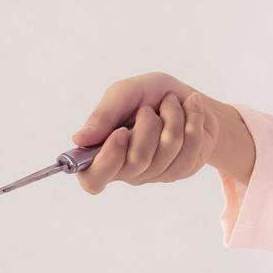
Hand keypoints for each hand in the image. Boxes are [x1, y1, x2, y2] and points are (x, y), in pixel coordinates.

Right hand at [69, 72, 223, 193]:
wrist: (188, 98)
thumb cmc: (150, 96)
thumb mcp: (124, 93)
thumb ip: (103, 114)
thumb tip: (79, 139)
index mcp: (103, 152)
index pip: (93, 179)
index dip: (107, 160)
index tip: (121, 133)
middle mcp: (126, 169)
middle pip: (137, 161)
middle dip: (148, 125)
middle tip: (148, 109)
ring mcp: (155, 173)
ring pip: (167, 151)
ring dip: (173, 116)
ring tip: (170, 103)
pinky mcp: (181, 169)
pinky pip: (190, 146)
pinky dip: (193, 118)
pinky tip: (190, 109)